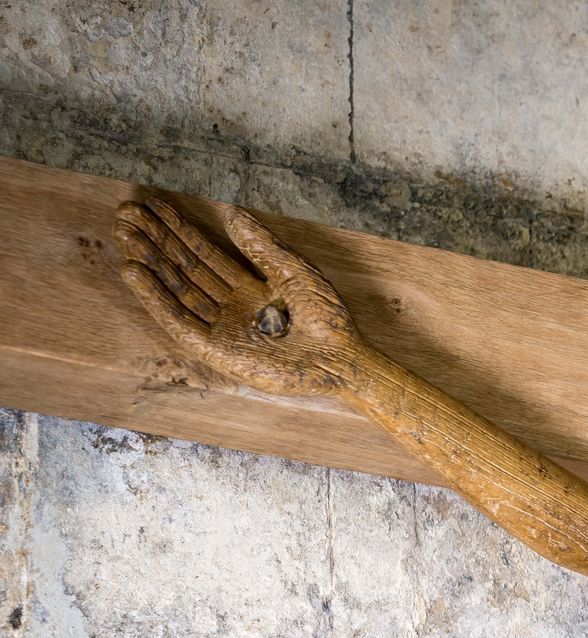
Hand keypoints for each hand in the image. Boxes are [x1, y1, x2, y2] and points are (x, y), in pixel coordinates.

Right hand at [115, 198, 364, 398]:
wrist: (340, 358)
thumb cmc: (327, 318)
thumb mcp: (293, 270)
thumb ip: (260, 244)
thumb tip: (230, 211)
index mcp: (250, 288)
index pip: (206, 254)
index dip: (179, 230)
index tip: (152, 206)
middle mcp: (231, 307)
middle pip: (185, 269)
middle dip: (155, 242)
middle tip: (125, 214)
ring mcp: (222, 329)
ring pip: (176, 291)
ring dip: (149, 264)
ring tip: (125, 236)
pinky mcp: (216, 351)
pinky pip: (178, 322)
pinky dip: (155, 298)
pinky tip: (134, 272)